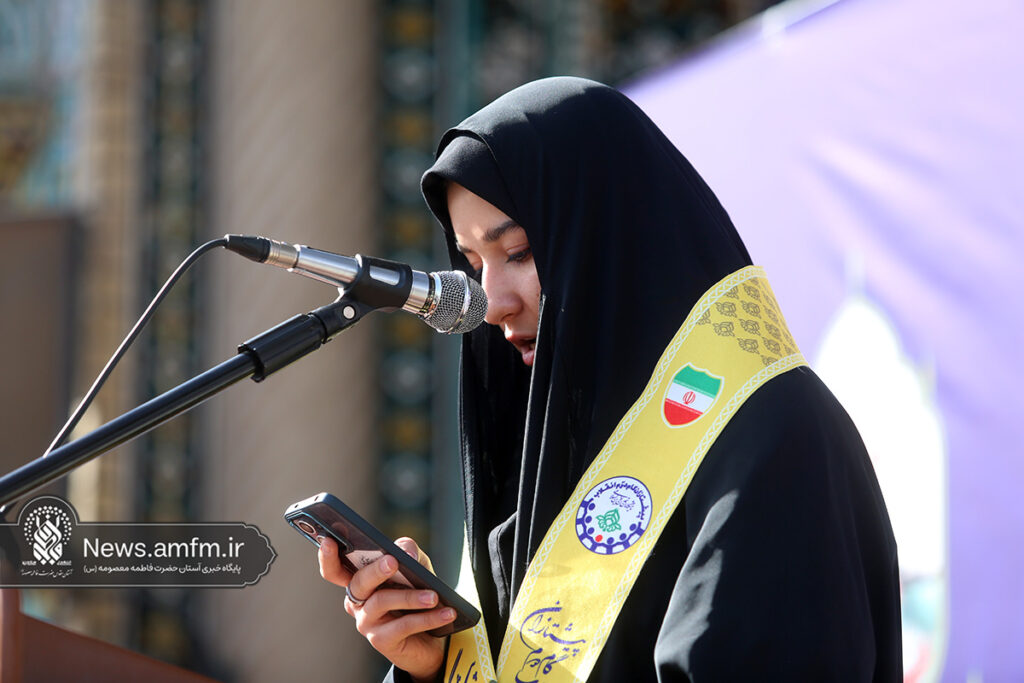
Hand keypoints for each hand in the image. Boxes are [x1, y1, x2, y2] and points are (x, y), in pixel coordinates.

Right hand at [318, 536, 453, 681]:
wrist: (431, 636)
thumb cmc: (417, 593)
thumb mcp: (416, 566)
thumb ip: (408, 551)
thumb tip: (404, 554)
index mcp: (359, 580)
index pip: (335, 569)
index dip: (327, 557)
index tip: (328, 541)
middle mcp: (357, 602)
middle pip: (358, 583)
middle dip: (375, 571)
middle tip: (392, 562)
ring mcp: (366, 623)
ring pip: (382, 602)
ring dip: (411, 596)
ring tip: (434, 596)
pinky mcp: (381, 641)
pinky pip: (402, 626)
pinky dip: (427, 618)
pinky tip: (445, 612)